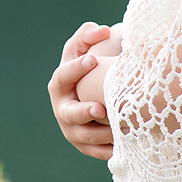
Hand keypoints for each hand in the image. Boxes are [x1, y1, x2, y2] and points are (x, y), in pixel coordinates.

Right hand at [49, 21, 116, 161]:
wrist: (93, 94)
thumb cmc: (89, 67)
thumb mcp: (83, 49)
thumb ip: (88, 36)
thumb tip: (102, 30)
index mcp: (60, 83)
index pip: (63, 75)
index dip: (76, 68)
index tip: (94, 60)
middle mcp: (62, 107)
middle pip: (69, 113)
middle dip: (83, 112)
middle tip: (100, 109)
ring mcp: (72, 129)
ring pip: (82, 136)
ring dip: (98, 135)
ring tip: (116, 131)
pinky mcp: (85, 145)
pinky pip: (95, 151)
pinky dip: (106, 151)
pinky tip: (121, 147)